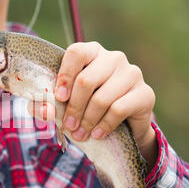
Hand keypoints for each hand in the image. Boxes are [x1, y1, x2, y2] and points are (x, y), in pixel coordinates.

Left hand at [30, 42, 157, 165]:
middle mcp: (114, 58)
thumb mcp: (66, 104)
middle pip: (86, 80)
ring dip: (87, 120)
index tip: (59, 97)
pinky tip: (97, 134)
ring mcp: (132, 74)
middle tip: (68, 125)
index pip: (77, 52)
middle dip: (74, 108)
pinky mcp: (145, 93)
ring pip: (102, 98)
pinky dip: (104, 125)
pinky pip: (119, 109)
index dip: (65, 75)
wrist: (124, 127)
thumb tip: (42, 110)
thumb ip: (49, 104)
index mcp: (92, 52)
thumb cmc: (89, 108)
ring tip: (80, 134)